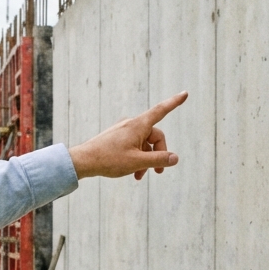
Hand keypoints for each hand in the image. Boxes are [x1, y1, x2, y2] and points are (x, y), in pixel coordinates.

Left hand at [68, 91, 187, 179]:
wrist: (83, 161)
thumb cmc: (109, 160)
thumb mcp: (138, 162)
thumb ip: (158, 160)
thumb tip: (175, 158)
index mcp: (138, 125)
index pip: (161, 111)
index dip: (174, 103)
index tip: (185, 93)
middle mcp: (131, 124)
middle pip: (154, 137)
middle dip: (158, 154)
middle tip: (158, 172)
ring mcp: (123, 131)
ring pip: (143, 144)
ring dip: (145, 160)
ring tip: (139, 176)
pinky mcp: (116, 138)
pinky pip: (133, 146)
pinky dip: (136, 158)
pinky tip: (132, 173)